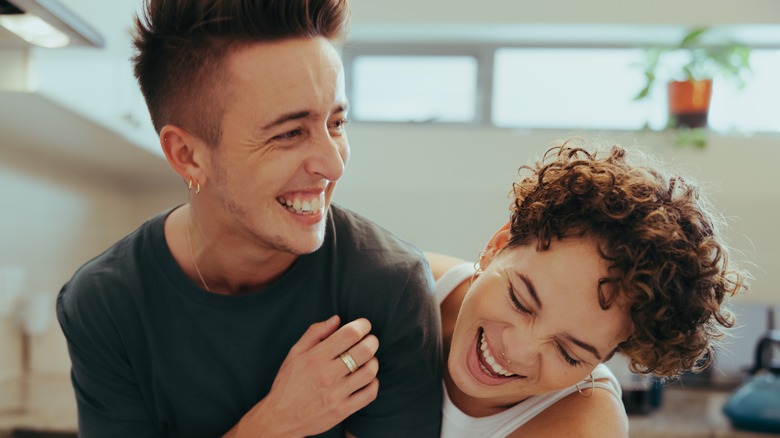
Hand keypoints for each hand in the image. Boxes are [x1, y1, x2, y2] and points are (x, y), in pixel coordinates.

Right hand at [226, 315, 379, 437]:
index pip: (350, 334)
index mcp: (316, 357)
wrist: (280, 418)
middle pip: (364, 351)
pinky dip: (373, 383)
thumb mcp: (295, 353)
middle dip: (372, 341)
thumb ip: (315, 333)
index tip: (364, 325)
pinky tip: (367, 379)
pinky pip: (369, 394)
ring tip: (367, 360)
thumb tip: (337, 319)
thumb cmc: (287, 383)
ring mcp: (336, 394)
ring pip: (369, 372)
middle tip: (370, 341)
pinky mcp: (342, 410)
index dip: (363, 325)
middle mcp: (327, 374)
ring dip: (373, 362)